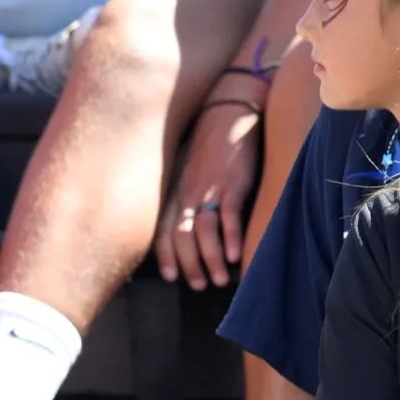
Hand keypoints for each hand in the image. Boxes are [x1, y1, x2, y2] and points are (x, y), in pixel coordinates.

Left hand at [162, 92, 261, 286]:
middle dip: (189, 265)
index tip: (172, 277)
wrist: (229, 113)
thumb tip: (191, 226)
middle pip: (181, 237)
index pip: (164, 231)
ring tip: (221, 280)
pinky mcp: (233, 182)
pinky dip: (230, 237)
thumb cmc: (211, 146)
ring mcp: (210, 189)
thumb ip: (188, 198)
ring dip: (210, 259)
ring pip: (203, 231)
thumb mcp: (191, 172)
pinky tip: (235, 256)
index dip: (166, 256)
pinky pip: (228, 214)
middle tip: (200, 285)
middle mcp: (189, 194)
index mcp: (177, 194)